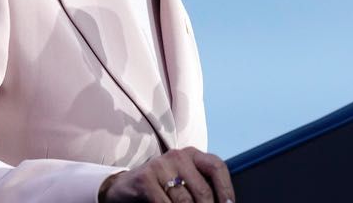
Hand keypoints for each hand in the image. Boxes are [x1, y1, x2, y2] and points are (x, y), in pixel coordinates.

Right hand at [99, 147, 234, 202]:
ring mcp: (161, 165)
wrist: (126, 187)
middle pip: (202, 190)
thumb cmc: (162, 187)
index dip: (226, 189)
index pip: (217, 167)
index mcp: (193, 154)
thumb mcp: (184, 182)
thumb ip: (201, 189)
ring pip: (184, 202)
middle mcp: (178, 155)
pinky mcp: (145, 178)